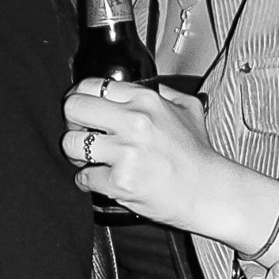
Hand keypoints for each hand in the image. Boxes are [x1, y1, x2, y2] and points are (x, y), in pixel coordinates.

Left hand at [61, 79, 278, 250]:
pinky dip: (88, 182)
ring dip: (76, 155)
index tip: (83, 111)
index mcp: (146, 100)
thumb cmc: (198, 156)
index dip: (80, 98)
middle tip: (82, 136)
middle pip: (72, 108)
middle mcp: (134, 121)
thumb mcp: (189, 110)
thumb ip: (167, 93)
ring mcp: (126, 152)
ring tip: (92, 161)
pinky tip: (103, 181)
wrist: (209, 192)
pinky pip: (83, 177)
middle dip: (71, 124)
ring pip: (70, 144)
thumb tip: (153, 87)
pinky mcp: (120, 181)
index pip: (91, 85)